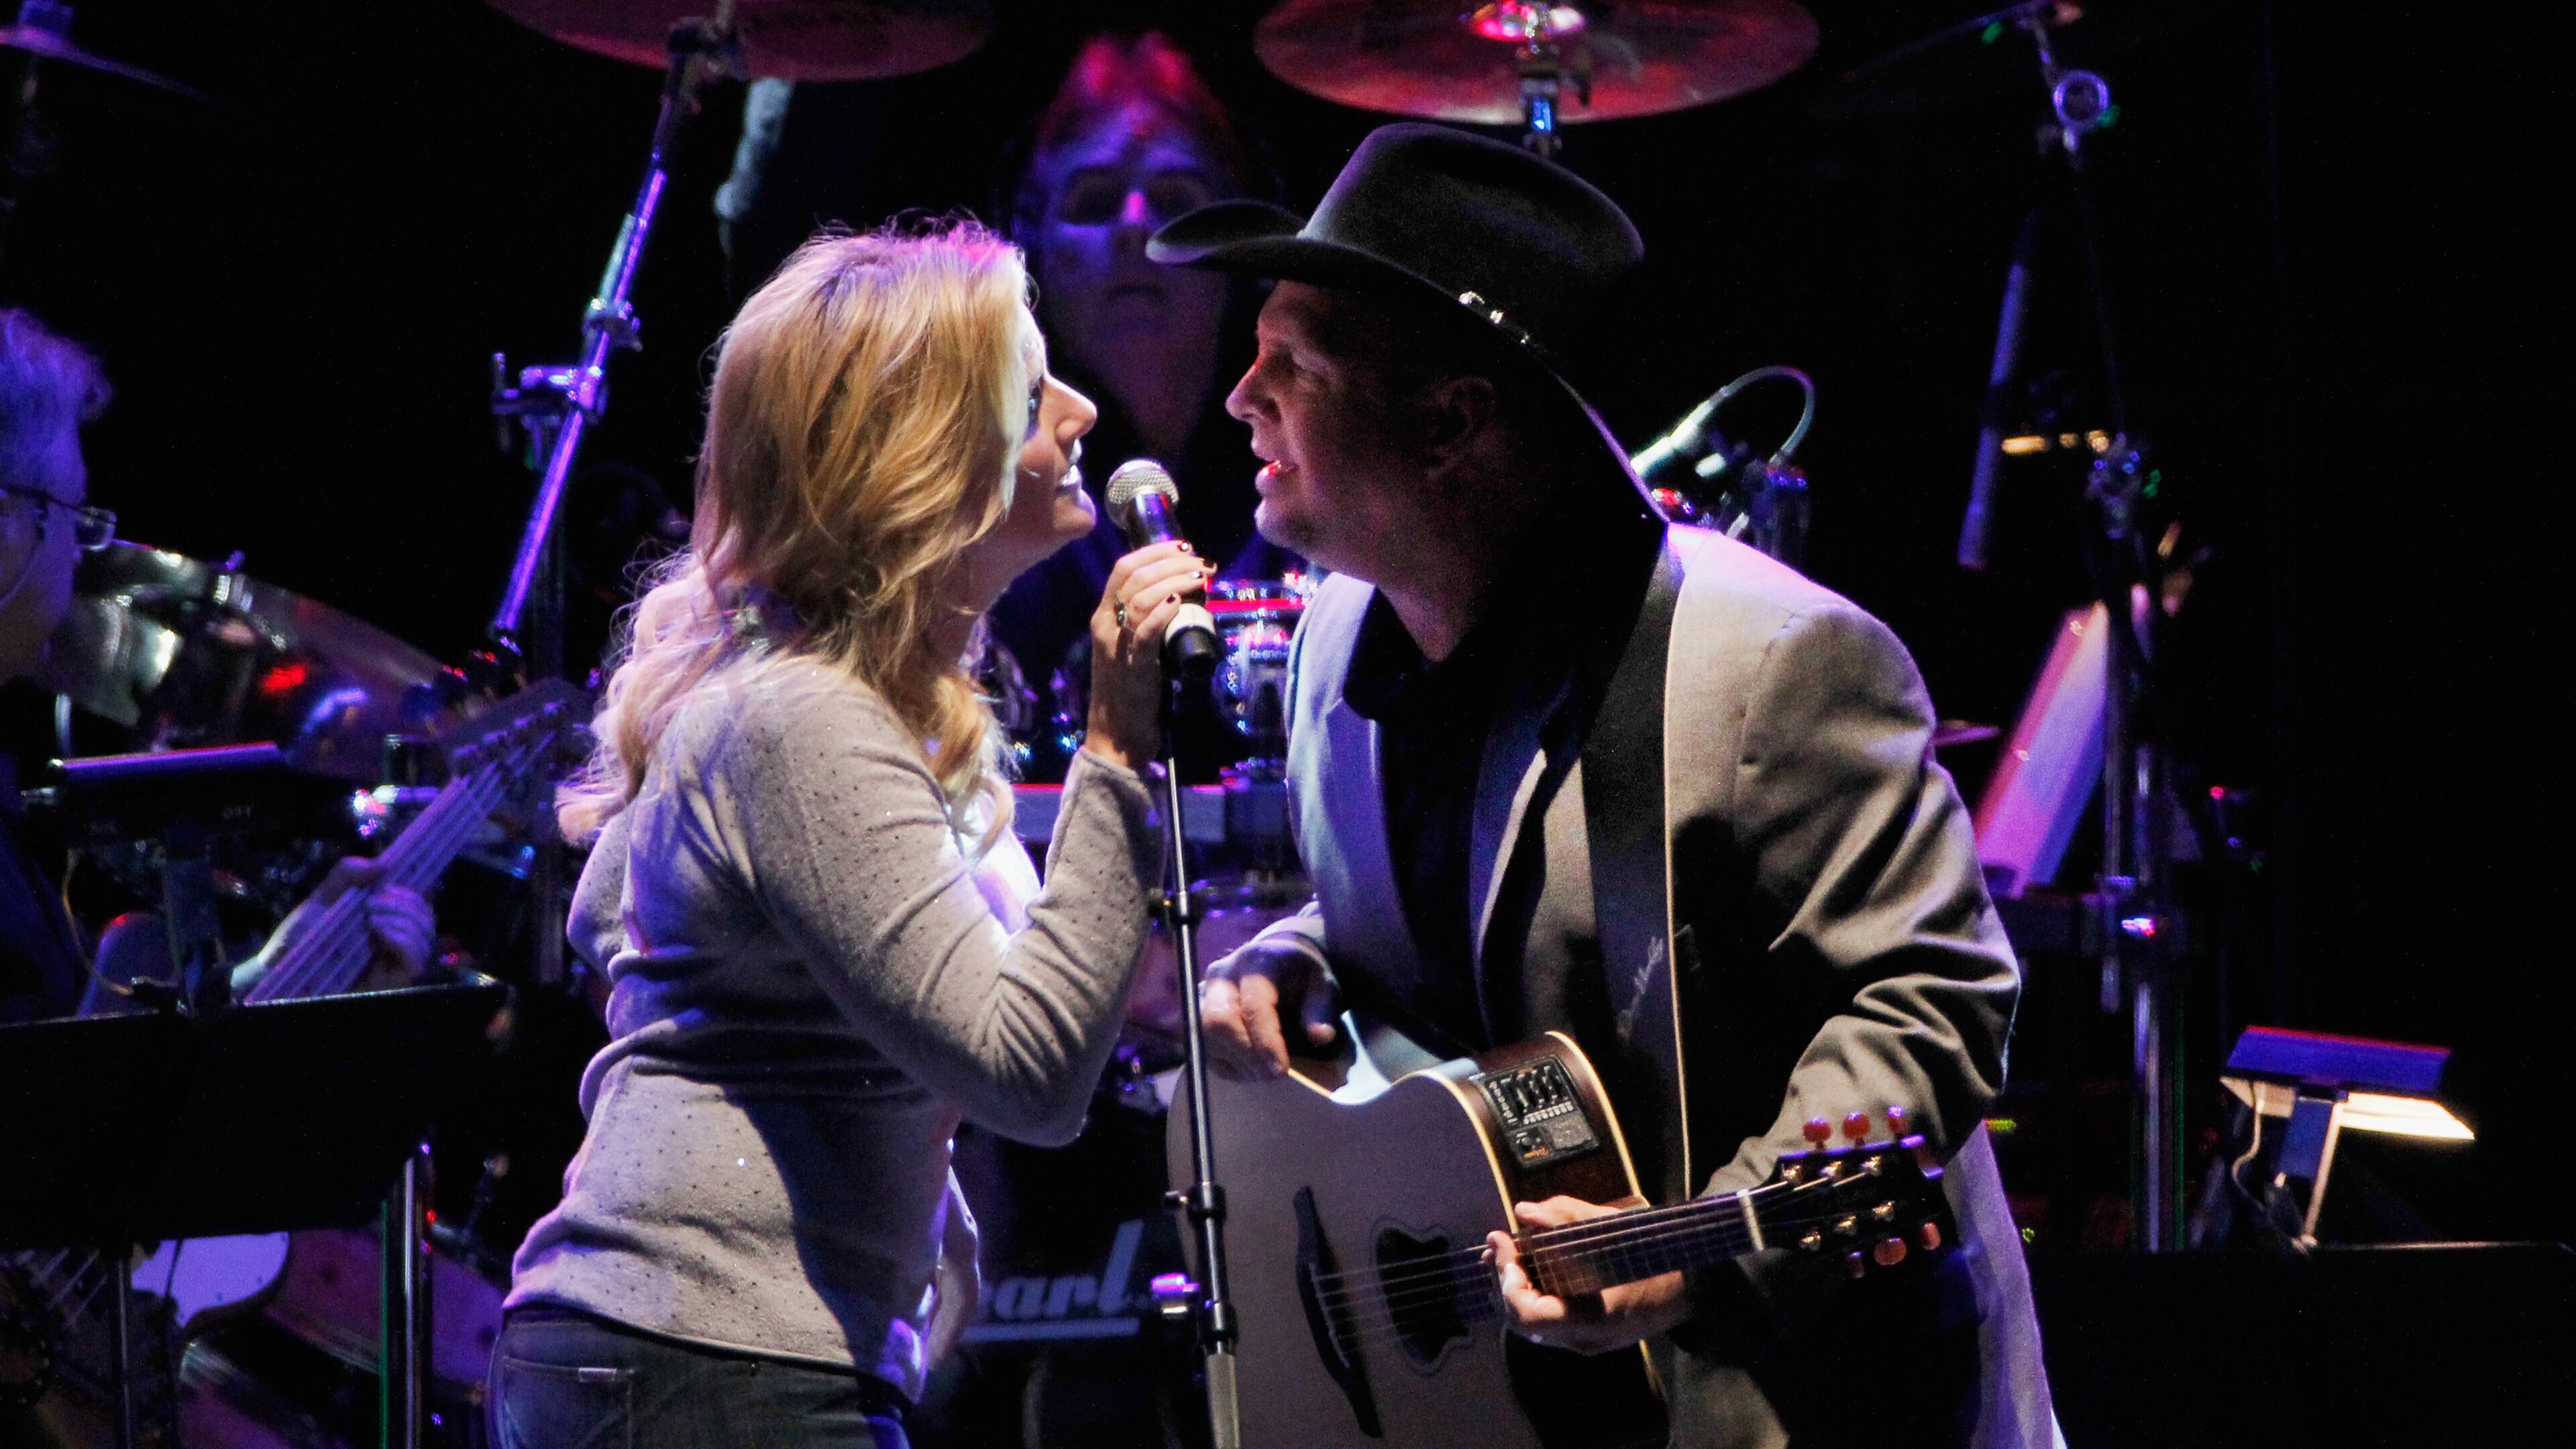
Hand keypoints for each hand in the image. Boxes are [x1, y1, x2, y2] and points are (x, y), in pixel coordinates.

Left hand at [286, 857, 435, 983]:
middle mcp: (393, 941)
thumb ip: (347, 875)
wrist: (280, 969)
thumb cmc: (297, 937)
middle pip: (426, 918)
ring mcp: (393, 961)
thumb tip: (384, 863)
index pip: (417, 905)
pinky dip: (406, 941)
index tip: (391, 883)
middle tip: (373, 902)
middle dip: (406, 903)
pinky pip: (417, 960)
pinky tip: (382, 933)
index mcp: (382, 921)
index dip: (414, 892)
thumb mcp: (322, 898)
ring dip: (405, 920)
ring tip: (372, 918)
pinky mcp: (392, 981)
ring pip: (426, 937)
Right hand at [1082, 540, 1211, 769]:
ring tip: (1201, 577)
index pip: (1123, 569)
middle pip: (1134, 576)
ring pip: (1141, 597)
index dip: (1153, 552)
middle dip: (1170, 561)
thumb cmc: (1130, 693)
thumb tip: (1182, 597)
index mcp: (1103, 617)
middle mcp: (1105, 625)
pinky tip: (1179, 601)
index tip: (1183, 547)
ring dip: (1175, 581)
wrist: (1115, 737)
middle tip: (1201, 562)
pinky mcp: (1132, 666)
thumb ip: (1148, 623)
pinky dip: (1163, 612)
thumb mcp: (1135, 648)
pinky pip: (1145, 631)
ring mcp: (1116, 645)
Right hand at [1199, 938, 1338, 1079]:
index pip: (1253, 1005)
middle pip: (1217, 1021)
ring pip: (1203, 1037)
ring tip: (1263, 1071)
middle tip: (1271, 1075)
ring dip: (1234, 1063)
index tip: (1281, 1070)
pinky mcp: (1196, 1013)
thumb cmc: (1302, 978)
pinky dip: (1225, 1064)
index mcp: (1257, 961)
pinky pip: (1201, 1047)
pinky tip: (1250, 1066)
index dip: (1265, 1042)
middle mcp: (1223, 974)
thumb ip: (1321, 1010)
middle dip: (1245, 1055)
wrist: (1280, 962)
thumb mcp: (1323, 988)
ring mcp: (1204, 993)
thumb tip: (1320, 1036)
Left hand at [1486, 1197, 1691, 1354]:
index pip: (1527, 1315)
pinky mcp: (1588, 1336)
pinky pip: (1547, 1319)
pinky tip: (1530, 1267)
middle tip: (1498, 1243)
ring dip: (1513, 1285)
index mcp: (1593, 1320)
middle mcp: (1585, 1340)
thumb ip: (1566, 1218)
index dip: (1506, 1278)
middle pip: (1521, 1321)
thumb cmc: (1657, 1255)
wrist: (1695, 1286)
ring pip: (1530, 1323)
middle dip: (1503, 1278)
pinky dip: (1532, 1292)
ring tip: (1507, 1252)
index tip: (1502, 1241)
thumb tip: (1523, 1211)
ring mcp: (1586, 1342)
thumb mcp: (1614, 1229)